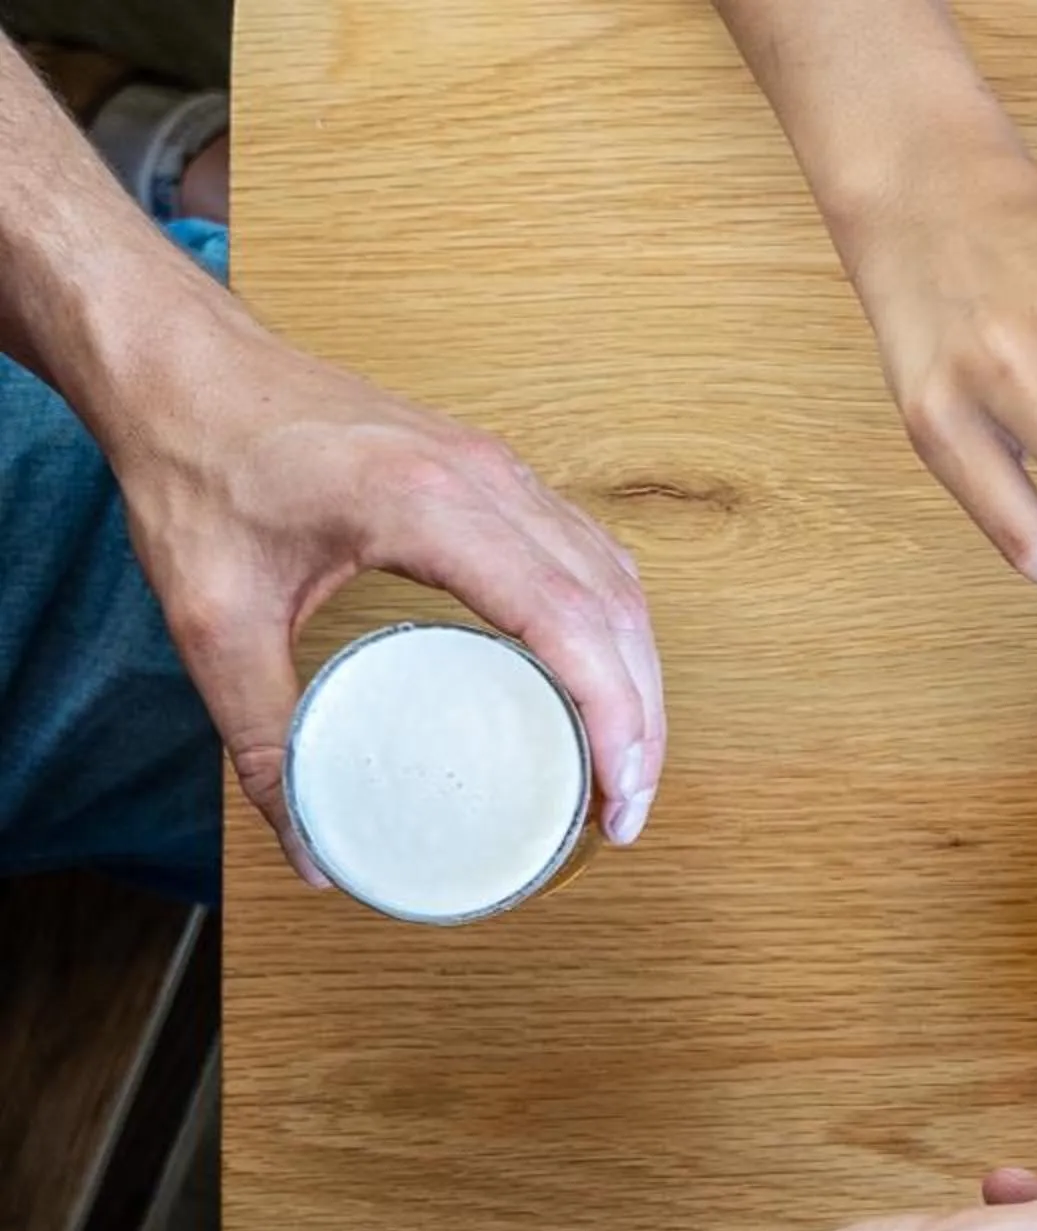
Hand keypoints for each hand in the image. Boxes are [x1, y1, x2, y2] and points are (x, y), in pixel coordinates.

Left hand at [96, 300, 663, 879]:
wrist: (179, 362)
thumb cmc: (195, 460)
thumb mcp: (212, 619)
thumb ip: (262, 736)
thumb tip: (311, 844)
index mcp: (425, 505)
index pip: (566, 618)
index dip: (613, 715)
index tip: (615, 797)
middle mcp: (485, 478)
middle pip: (614, 608)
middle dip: (639, 719)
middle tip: (624, 810)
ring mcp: (499, 468)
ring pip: (616, 581)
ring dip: (637, 675)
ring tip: (623, 762)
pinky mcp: (493, 472)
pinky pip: (589, 555)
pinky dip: (612, 629)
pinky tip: (598, 680)